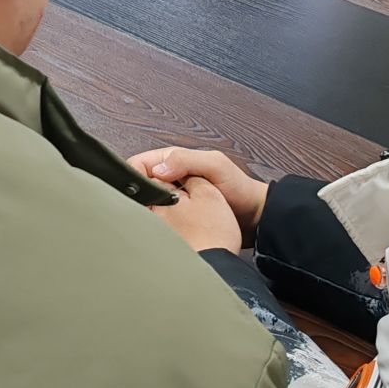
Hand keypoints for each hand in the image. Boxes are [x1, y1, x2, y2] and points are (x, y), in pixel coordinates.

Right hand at [129, 147, 268, 240]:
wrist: (254, 216)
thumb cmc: (239, 188)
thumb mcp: (214, 165)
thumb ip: (185, 161)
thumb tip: (157, 169)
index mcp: (172, 159)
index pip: (138, 164)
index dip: (134, 176)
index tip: (140, 193)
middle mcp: (168, 176)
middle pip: (138, 184)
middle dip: (139, 196)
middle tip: (149, 209)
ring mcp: (172, 196)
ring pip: (146, 201)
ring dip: (148, 210)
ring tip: (158, 220)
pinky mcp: (177, 215)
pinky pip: (158, 216)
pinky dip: (158, 221)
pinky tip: (165, 228)